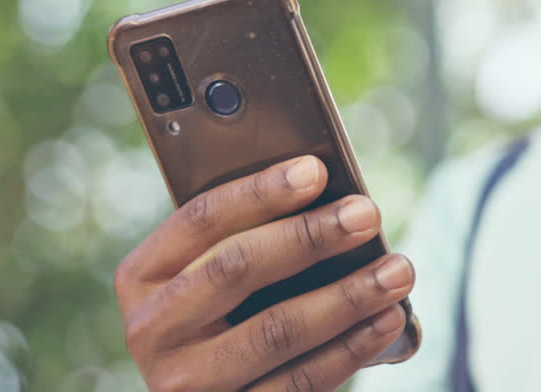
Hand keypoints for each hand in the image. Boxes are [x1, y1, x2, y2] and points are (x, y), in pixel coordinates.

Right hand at [114, 156, 414, 391]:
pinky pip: (299, 381)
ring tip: (398, 269)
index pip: (199, 219)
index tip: (316, 169)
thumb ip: (250, 236)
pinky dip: (351, 348)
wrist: (213, 391)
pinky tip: (387, 320)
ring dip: (347, 295)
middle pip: (235, 269)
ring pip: (275, 330)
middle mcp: (151, 329)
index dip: (259, 192)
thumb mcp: (214, 272)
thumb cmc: (229, 311)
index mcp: (143, 276)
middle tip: (367, 213)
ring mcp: (185, 382)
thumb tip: (332, 194)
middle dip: (309, 237)